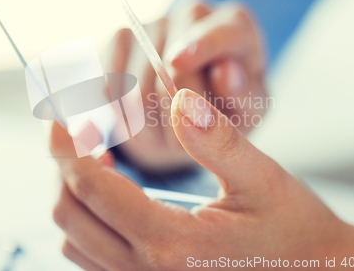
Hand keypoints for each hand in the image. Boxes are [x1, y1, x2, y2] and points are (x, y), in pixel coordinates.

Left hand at [50, 89, 353, 270]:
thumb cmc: (293, 228)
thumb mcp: (262, 179)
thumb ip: (216, 139)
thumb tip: (178, 98)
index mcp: (172, 241)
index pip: (92, 187)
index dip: (68, 145)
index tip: (59, 115)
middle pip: (71, 213)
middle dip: (64, 166)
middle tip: (77, 129)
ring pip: (74, 240)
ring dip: (74, 194)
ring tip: (95, 157)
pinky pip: (91, 258)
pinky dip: (87, 221)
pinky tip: (112, 194)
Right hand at [104, 0, 266, 171]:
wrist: (191, 110)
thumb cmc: (227, 109)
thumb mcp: (246, 111)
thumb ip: (244, 97)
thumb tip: (228, 75)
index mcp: (236, 26)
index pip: (222, 31)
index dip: (200, 45)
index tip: (177, 61)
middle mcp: (195, 15)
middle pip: (171, 68)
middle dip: (176, 118)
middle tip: (185, 141)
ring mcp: (156, 23)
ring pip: (135, 84)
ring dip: (147, 125)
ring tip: (163, 133)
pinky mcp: (119, 39)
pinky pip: (108, 84)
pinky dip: (119, 115)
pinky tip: (136, 121)